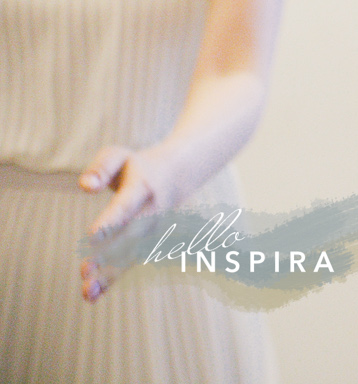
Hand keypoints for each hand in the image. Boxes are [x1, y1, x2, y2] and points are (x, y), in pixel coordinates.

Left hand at [78, 144, 173, 300]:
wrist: (181, 173)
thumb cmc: (139, 165)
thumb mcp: (120, 155)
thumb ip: (101, 167)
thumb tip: (85, 186)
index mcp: (143, 187)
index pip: (126, 204)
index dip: (111, 219)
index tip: (93, 234)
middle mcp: (152, 211)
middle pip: (129, 235)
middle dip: (108, 253)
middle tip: (84, 269)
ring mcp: (154, 229)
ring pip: (132, 254)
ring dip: (110, 273)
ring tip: (87, 292)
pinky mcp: (149, 242)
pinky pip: (131, 263)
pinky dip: (113, 279)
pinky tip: (92, 295)